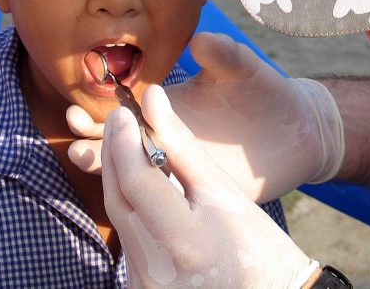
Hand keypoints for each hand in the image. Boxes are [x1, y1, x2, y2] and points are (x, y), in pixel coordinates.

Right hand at [68, 31, 344, 201]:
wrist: (297, 129)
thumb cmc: (264, 91)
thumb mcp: (243, 69)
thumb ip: (223, 54)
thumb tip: (200, 39)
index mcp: (166, 111)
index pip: (120, 115)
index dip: (94, 115)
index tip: (76, 111)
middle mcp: (165, 142)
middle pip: (117, 148)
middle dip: (91, 144)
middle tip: (76, 142)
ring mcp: (181, 171)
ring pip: (137, 178)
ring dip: (112, 172)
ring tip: (93, 164)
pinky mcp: (200, 196)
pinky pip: (170, 204)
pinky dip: (150, 202)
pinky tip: (137, 200)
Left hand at [102, 85, 319, 288]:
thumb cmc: (254, 239)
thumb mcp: (222, 188)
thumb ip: (182, 143)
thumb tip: (150, 99)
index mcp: (186, 243)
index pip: (137, 183)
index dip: (124, 141)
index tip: (122, 111)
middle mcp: (156, 272)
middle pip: (119, 199)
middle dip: (115, 153)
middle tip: (119, 117)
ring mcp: (143, 287)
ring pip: (118, 219)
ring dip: (120, 178)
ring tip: (129, 142)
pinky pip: (126, 238)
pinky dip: (130, 206)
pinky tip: (140, 184)